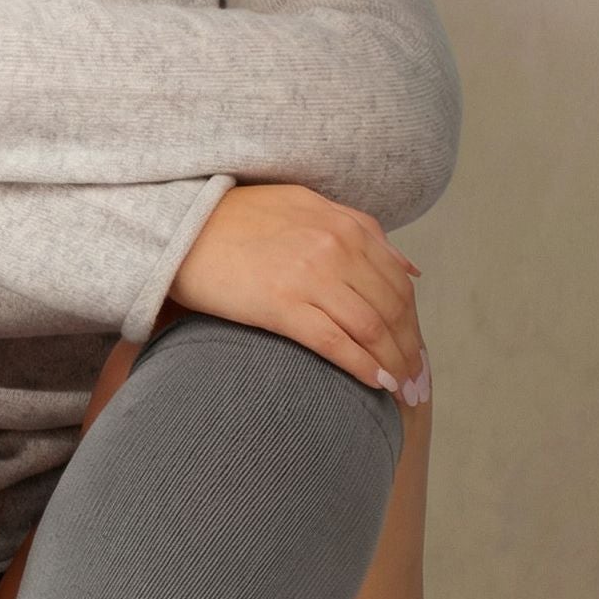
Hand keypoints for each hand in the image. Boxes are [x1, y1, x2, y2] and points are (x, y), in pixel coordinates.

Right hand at [169, 183, 429, 404]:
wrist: (180, 224)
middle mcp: (336, 248)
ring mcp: (310, 276)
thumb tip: (409, 269)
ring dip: (394, 365)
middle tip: (419, 385)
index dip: (414, 325)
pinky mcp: (281, 304)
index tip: (418, 355)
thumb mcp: (306, 205)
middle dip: (411, 352)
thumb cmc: (238, 218)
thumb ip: (360, 231)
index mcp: (346, 225)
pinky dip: (362, 367)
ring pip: (371, 329)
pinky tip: (375, 385)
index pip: (398, 284)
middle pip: (393, 310)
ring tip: (401, 392)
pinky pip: (335, 343)